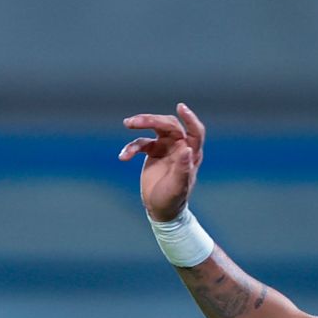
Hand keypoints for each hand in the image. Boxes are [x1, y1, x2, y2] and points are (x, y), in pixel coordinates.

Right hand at [120, 104, 206, 222]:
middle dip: (153, 120)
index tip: (180, 107)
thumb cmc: (173, 200)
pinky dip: (131, 148)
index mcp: (191, 154)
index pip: (195, 132)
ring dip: (141, 125)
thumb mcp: (178, 187)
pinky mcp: (153, 152)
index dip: (190, 119)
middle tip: (134, 122)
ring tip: (128, 124)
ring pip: (155, 128)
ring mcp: (166, 148)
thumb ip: (183, 169)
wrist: (161, 210)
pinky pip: (141, 143)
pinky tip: (123, 157)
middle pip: (169, 125)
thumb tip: (186, 149)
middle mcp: (180, 147)